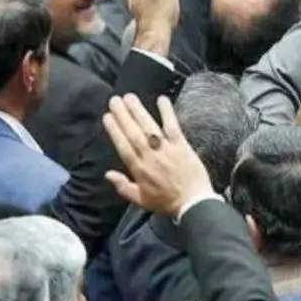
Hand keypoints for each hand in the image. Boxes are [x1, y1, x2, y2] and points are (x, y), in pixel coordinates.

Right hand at [102, 95, 214, 215]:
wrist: (193, 203)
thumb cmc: (167, 202)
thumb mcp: (140, 200)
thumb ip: (123, 186)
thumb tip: (108, 174)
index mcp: (138, 169)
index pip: (122, 145)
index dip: (114, 130)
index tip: (107, 117)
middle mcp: (150, 156)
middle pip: (133, 132)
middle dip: (122, 115)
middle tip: (115, 100)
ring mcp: (166, 149)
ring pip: (149, 127)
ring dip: (138, 111)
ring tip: (129, 97)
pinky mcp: (182, 146)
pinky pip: (173, 126)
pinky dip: (167, 112)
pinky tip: (162, 99)